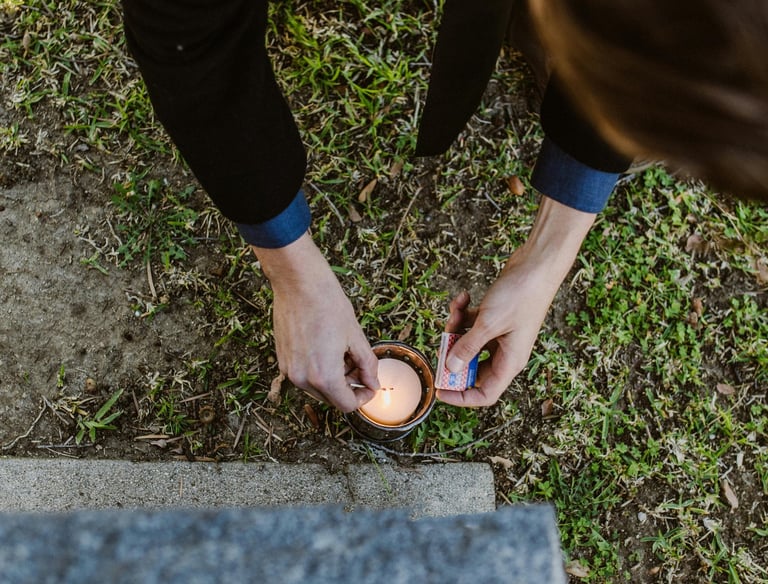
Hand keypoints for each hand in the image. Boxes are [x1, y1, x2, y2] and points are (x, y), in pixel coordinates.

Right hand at [252, 233, 378, 411]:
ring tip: (342, 352)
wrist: (299, 283)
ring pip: (317, 388)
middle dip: (348, 387)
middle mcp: (303, 379)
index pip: (346, 405)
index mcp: (324, 376)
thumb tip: (372, 383)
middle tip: (358, 365)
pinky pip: (304, 375)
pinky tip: (326, 348)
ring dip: (333, 378)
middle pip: (331, 399)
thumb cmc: (328, 305)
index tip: (369, 385)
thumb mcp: (356, 337)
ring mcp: (289, 370)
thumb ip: (367, 365)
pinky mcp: (282, 359)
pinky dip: (317, 370)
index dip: (362, 398)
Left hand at [438, 196, 596, 406]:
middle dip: (453, 355)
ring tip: (456, 310)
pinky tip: (464, 297)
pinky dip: (463, 313)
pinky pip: (472, 324)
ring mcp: (500, 335)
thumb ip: (467, 348)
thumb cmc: (521, 295)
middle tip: (442, 341)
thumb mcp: (488, 324)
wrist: (537, 264)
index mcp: (510, 362)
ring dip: (456, 328)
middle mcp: (506, 352)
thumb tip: (450, 369)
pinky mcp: (495, 319)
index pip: (484, 393)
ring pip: (468, 343)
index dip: (461, 396)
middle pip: (472, 368)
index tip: (439, 390)